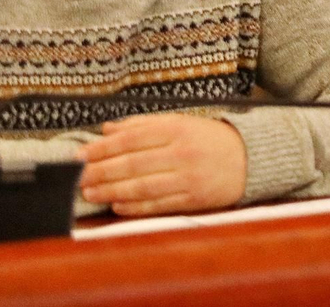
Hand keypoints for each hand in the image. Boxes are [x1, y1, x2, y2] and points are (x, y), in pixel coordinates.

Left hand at [77, 113, 247, 216]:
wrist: (253, 157)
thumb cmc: (211, 139)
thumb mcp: (182, 122)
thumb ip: (144, 124)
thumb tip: (108, 129)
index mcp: (178, 129)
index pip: (130, 139)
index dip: (101, 148)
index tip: (80, 155)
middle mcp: (182, 153)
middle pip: (131, 164)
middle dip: (99, 172)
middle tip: (76, 177)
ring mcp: (189, 177)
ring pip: (141, 186)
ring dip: (111, 191)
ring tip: (90, 193)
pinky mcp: (194, 199)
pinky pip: (158, 204)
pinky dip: (134, 207)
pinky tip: (117, 205)